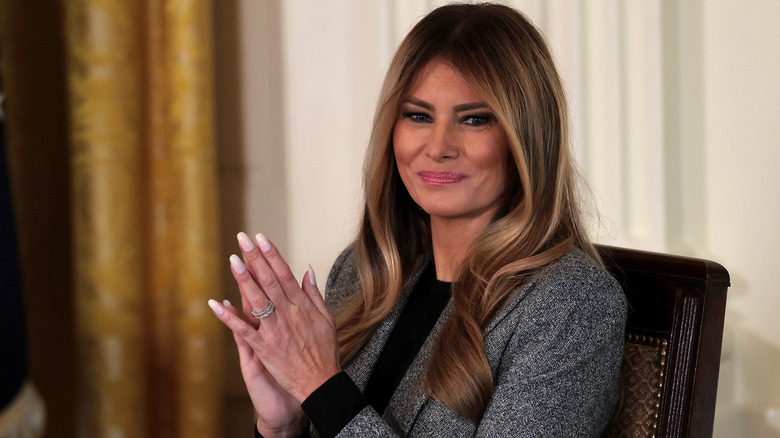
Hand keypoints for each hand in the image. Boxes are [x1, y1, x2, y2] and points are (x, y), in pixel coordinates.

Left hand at [209, 232, 340, 434]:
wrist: (320, 383)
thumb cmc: (324, 351)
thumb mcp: (326, 319)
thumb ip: (314, 294)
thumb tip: (307, 270)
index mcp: (302, 306)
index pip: (284, 274)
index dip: (272, 255)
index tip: (262, 238)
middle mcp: (287, 315)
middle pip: (268, 281)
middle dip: (255, 258)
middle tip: (243, 239)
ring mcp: (274, 331)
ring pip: (256, 300)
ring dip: (243, 279)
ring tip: (232, 260)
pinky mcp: (263, 348)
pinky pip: (243, 330)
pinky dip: (228, 317)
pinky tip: (215, 304)